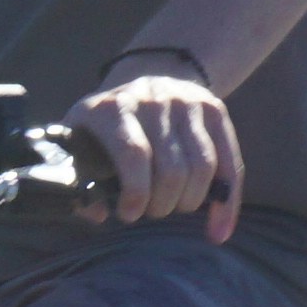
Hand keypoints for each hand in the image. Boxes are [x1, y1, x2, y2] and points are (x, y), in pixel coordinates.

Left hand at [67, 61, 241, 237]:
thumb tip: (97, 212)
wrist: (145, 75)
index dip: (136, 192)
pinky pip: (230, 164)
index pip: (134, 153)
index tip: (128, 214)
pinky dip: (226, 204)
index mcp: (113, 108)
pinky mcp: (215, 110)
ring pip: (203, 167)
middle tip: (150, 211)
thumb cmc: (106, 122)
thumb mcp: (80, 138)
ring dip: (189, 201)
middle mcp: (154, 100)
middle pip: (172, 168)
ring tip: (173, 207)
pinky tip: (218, 231)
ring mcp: (188, 102)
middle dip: (162, 204)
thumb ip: (77, 176)